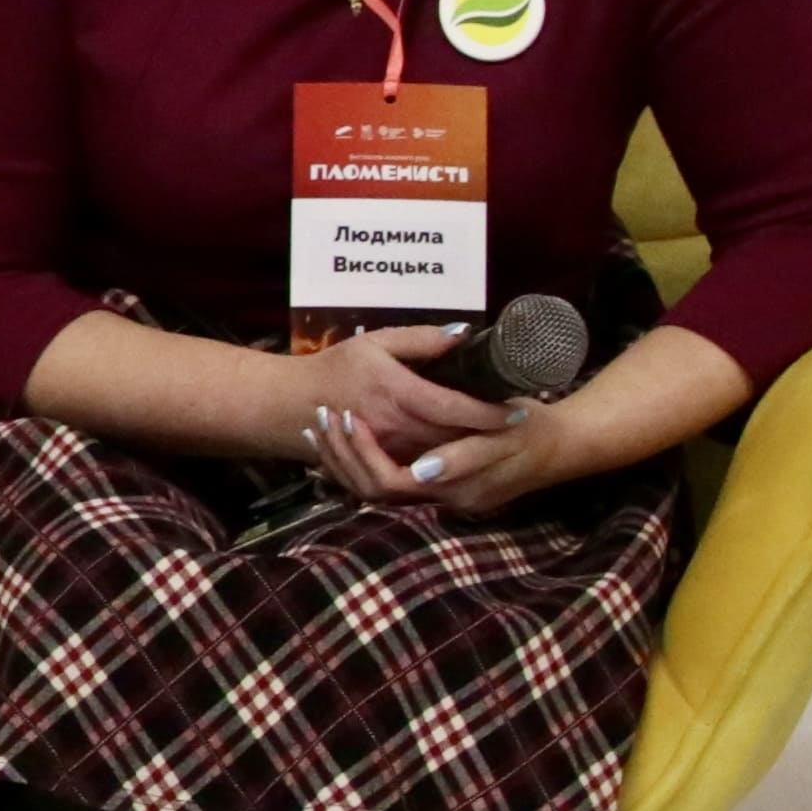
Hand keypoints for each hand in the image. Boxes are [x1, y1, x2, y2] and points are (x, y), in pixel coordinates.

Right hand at [295, 325, 513, 472]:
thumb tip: (464, 334)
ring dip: (468, 457)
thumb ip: (421, 338)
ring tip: (494, 446)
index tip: (519, 412)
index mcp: (397, 393)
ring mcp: (388, 452)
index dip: (490, 414)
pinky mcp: (382, 467)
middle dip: (488, 439)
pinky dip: (444, 470)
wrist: (293, 403)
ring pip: (440, 463)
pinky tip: (461, 461)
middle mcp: (395, 428)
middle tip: (518, 430)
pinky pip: (420, 477)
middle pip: (454, 442)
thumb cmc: (336, 368)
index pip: (454, 408)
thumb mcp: (376, 342)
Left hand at [312, 382, 596, 516]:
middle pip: (372, 490)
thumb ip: (465, 456)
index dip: (362, 452)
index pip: (389, 482)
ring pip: (374, 488)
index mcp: (456, 489)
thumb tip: (420, 471)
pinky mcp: (440, 484)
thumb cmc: (536, 432)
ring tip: (321, 424)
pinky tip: (343, 435)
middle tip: (322, 416)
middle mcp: (443, 500)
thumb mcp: (505, 437)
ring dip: (344, 457)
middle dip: (342, 455)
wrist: (564, 445)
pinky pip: (389, 479)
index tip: (346, 416)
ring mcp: (441, 495)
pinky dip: (360, 459)